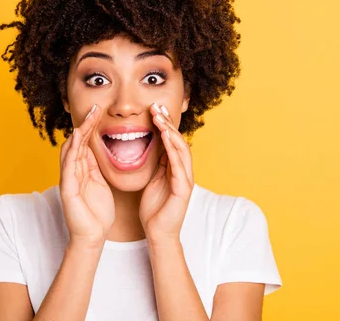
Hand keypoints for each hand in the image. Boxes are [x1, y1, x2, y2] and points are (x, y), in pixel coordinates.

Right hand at [59, 104, 113, 246]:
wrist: (92, 236)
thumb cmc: (97, 213)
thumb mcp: (100, 184)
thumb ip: (95, 168)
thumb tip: (97, 149)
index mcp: (82, 171)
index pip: (84, 144)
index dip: (90, 127)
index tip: (99, 111)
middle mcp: (72, 173)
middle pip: (76, 143)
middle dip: (84, 125)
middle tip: (94, 108)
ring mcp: (68, 180)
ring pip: (70, 151)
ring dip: (79, 134)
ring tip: (87, 118)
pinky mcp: (67, 190)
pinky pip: (68, 166)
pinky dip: (73, 151)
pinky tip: (78, 139)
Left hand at [139, 103, 194, 243]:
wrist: (158, 234)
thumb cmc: (155, 210)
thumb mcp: (154, 180)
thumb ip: (158, 165)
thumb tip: (155, 147)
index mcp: (175, 169)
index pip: (171, 141)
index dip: (164, 124)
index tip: (154, 109)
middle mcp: (183, 171)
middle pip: (178, 141)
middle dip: (168, 123)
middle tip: (157, 107)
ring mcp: (185, 180)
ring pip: (181, 150)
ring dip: (171, 132)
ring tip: (161, 118)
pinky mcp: (183, 190)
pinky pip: (179, 166)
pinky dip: (173, 151)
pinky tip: (166, 139)